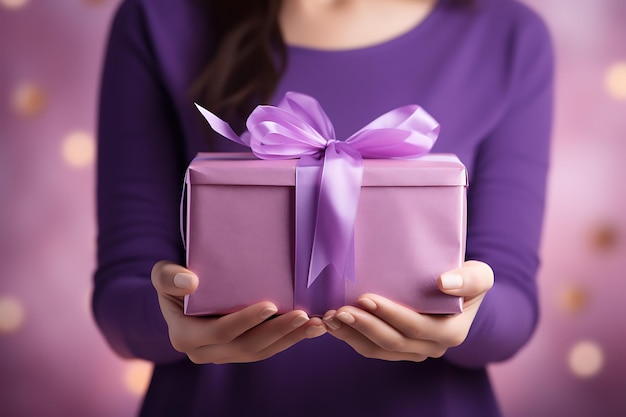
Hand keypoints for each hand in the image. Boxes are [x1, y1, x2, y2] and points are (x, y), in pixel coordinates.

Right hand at [151, 261, 325, 363]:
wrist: (183, 294)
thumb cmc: (175, 279)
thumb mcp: (164, 273)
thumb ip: (168, 276)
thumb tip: (189, 282)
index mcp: (185, 336)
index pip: (220, 331)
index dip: (245, 320)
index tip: (271, 305)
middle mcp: (204, 352)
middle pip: (247, 346)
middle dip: (278, 331)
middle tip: (304, 315)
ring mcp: (225, 354)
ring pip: (262, 352)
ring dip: (291, 338)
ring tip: (317, 323)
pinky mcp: (241, 351)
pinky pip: (268, 349)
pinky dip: (291, 339)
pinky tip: (313, 327)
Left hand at [322, 260, 493, 361]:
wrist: (460, 292)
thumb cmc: (468, 279)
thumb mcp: (479, 274)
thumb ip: (470, 279)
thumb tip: (444, 282)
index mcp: (451, 332)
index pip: (415, 326)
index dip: (389, 314)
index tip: (365, 297)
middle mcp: (432, 347)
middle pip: (392, 342)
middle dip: (363, 325)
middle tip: (338, 310)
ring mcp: (413, 351)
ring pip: (377, 349)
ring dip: (351, 335)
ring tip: (329, 318)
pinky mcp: (397, 348)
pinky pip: (370, 348)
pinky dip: (350, 337)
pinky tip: (332, 324)